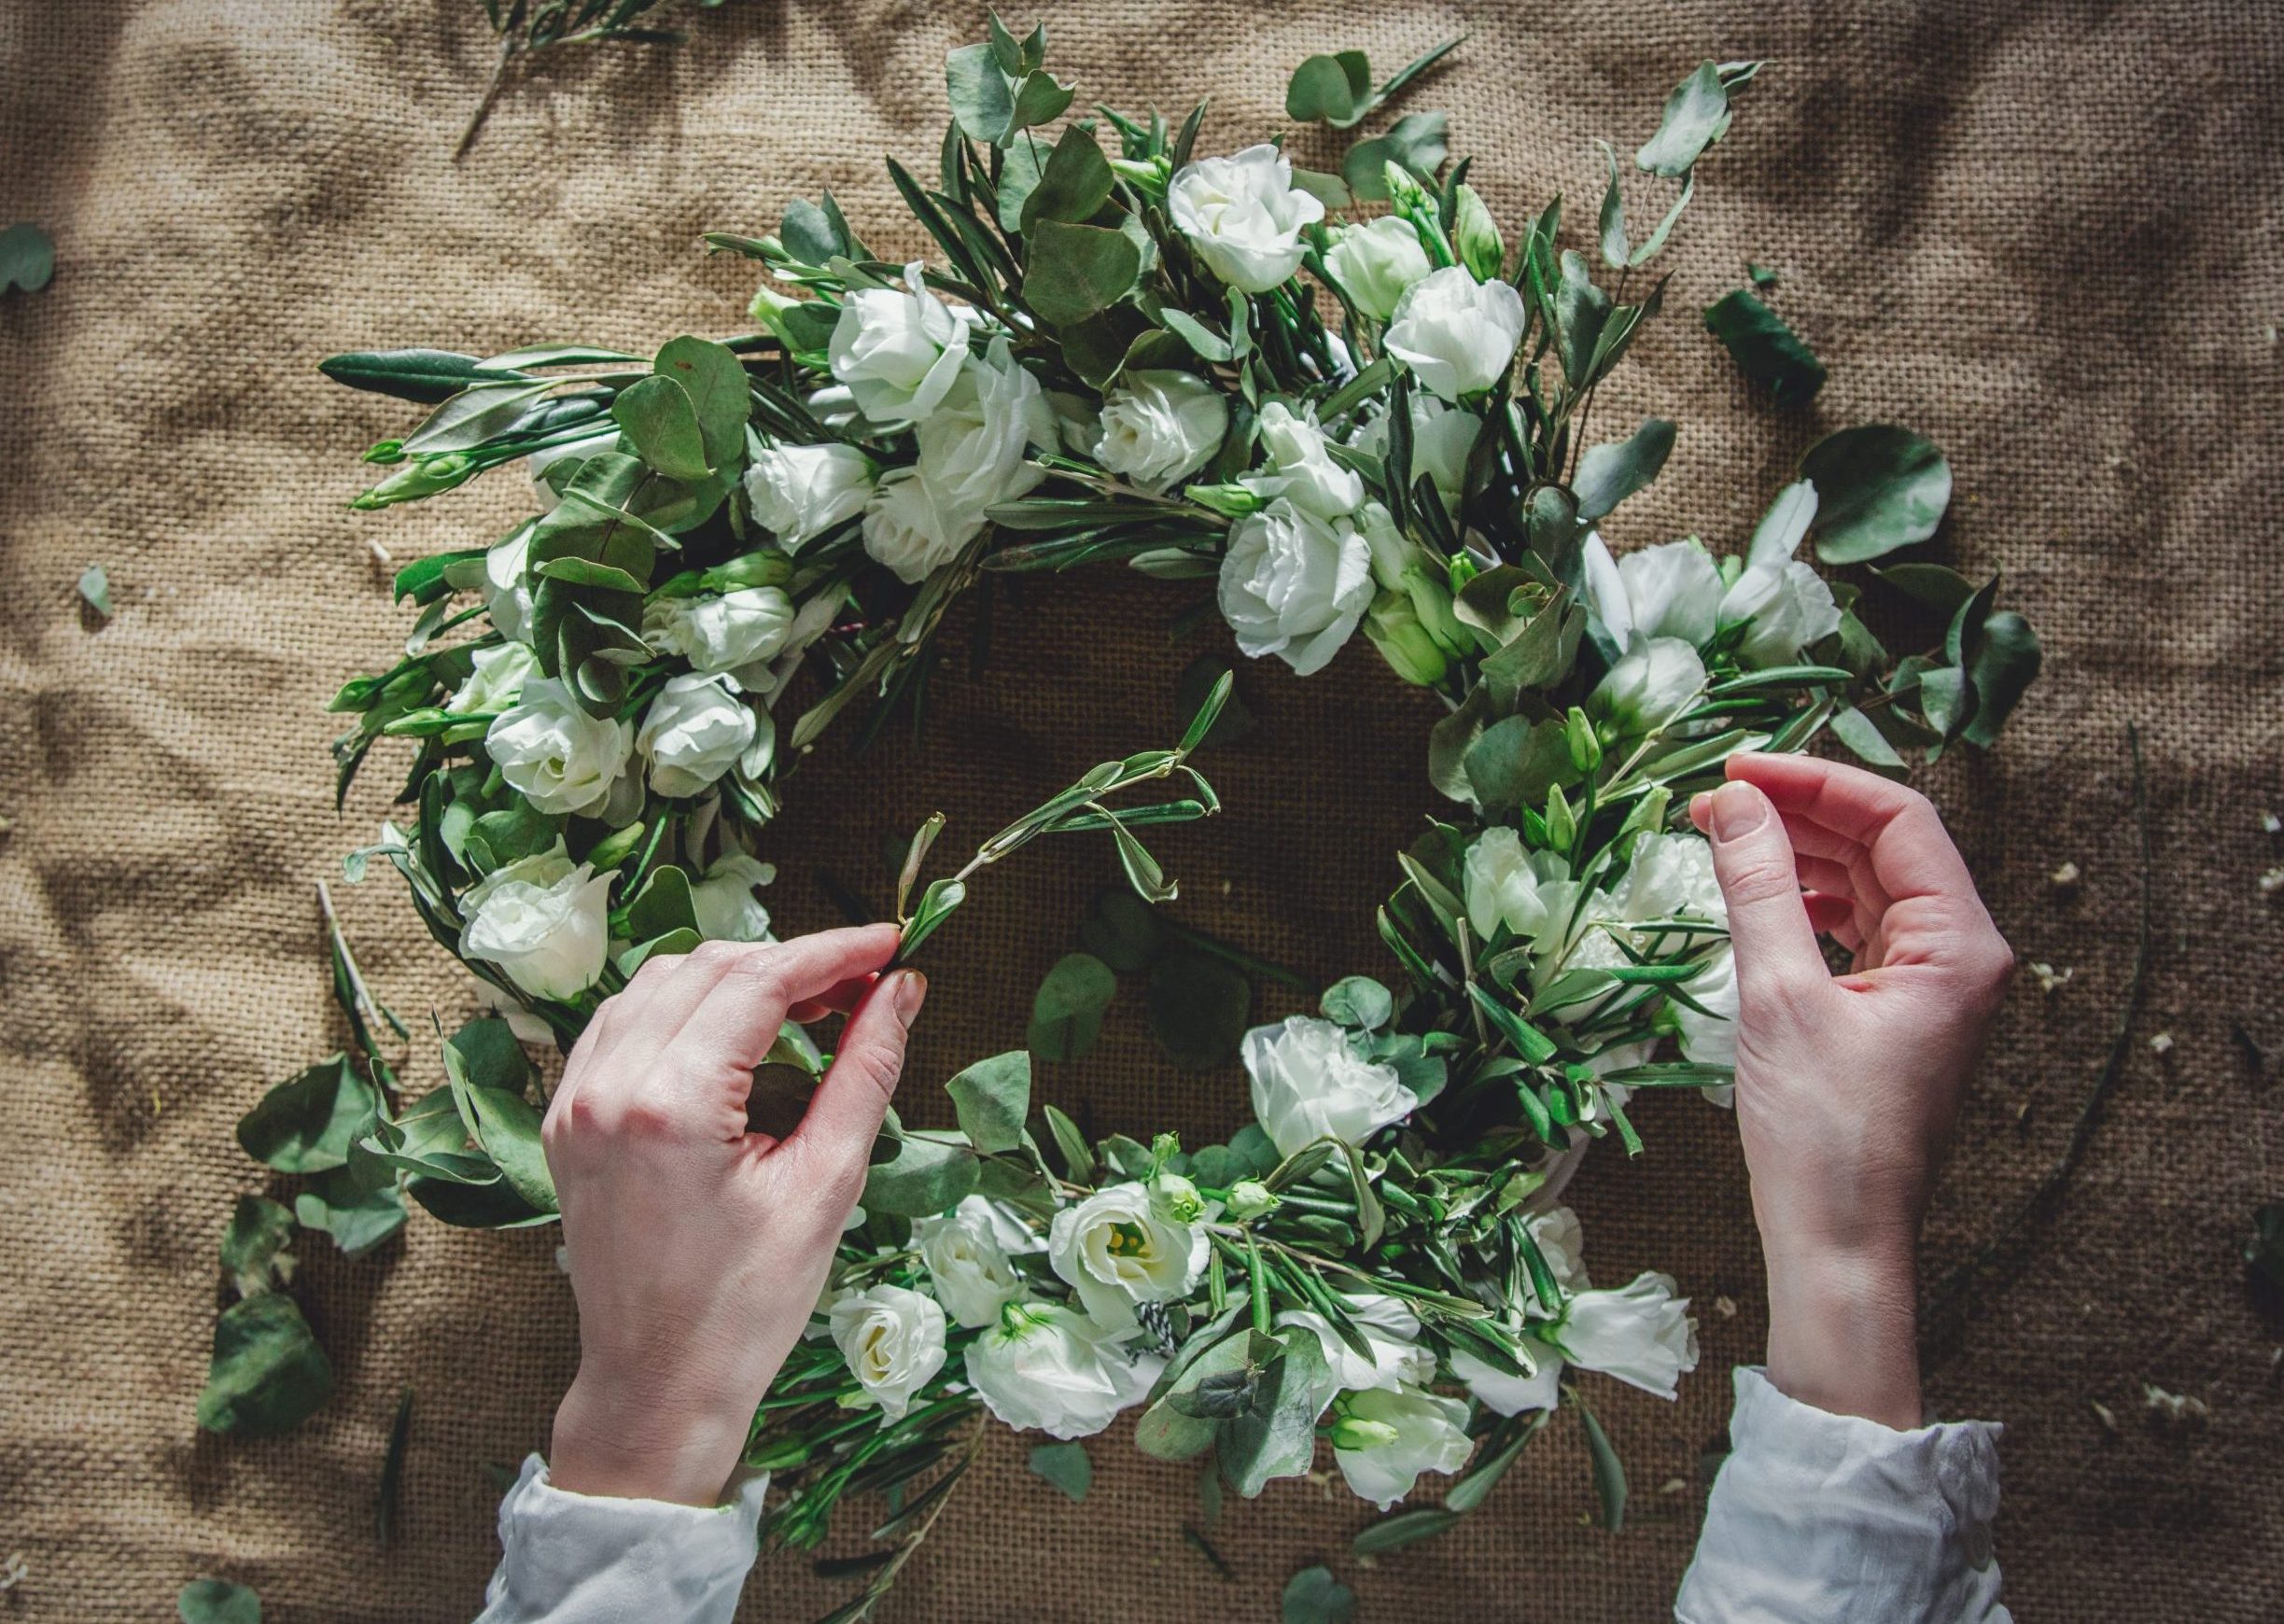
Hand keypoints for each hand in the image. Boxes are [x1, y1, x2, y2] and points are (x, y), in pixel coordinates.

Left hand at [541, 925, 924, 1504]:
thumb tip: (902, 991)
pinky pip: (622, 1024)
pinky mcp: (567, 1122)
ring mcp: (577, 1103)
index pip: (758, 981)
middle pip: (707, 968)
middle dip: (790, 963)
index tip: (889, 943)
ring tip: (807, 1007)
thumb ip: (865, 1071)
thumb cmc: (747, 1307)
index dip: (832, 951)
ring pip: (659, 984)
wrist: (658, 1386)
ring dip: (735, 979)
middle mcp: (609, 1088)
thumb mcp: (825, 1185)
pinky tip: (732, 1034)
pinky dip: (681, 1008)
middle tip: (861, 984)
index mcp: (670, 1105)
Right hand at [1690, 754, 2012, 1428]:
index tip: (1737, 769)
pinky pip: (1857, 930)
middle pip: (1883, 845)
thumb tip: (1734, 803)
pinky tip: (1761, 903)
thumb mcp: (1780, 998)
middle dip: (1799, 815)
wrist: (1840, 1246)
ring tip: (1724, 841)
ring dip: (1798, 856)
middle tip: (1714, 803)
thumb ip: (1759, 889)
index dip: (1815, 781)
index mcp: (1959, 945)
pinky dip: (1806, 905)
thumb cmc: (1823, 1136)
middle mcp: (1961, 957)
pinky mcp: (1898, 1016)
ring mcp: (1932, 988)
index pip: (1896, 818)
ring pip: (1866, 885)